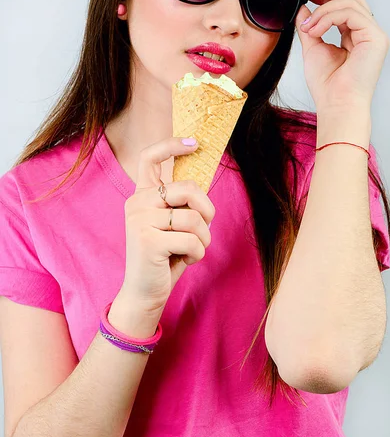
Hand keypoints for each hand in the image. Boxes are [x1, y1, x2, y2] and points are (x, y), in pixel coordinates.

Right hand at [122, 137, 215, 313]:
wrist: (144, 293)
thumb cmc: (164, 256)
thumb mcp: (172, 224)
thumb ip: (180, 204)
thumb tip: (202, 184)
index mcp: (142, 195)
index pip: (149, 158)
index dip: (171, 145)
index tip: (195, 143)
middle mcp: (136, 203)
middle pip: (189, 188)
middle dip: (207, 209)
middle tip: (204, 227)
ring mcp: (139, 220)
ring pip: (194, 218)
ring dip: (203, 238)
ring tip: (192, 249)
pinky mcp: (147, 241)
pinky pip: (192, 240)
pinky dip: (197, 254)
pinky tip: (185, 260)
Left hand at [295, 0, 389, 113]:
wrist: (335, 104)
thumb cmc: (327, 85)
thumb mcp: (312, 48)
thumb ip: (309, 26)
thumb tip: (303, 8)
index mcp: (354, 35)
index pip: (344, 5)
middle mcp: (366, 33)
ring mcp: (374, 35)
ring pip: (350, 3)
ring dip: (323, 10)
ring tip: (308, 27)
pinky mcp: (375, 38)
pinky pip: (352, 13)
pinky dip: (329, 17)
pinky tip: (316, 30)